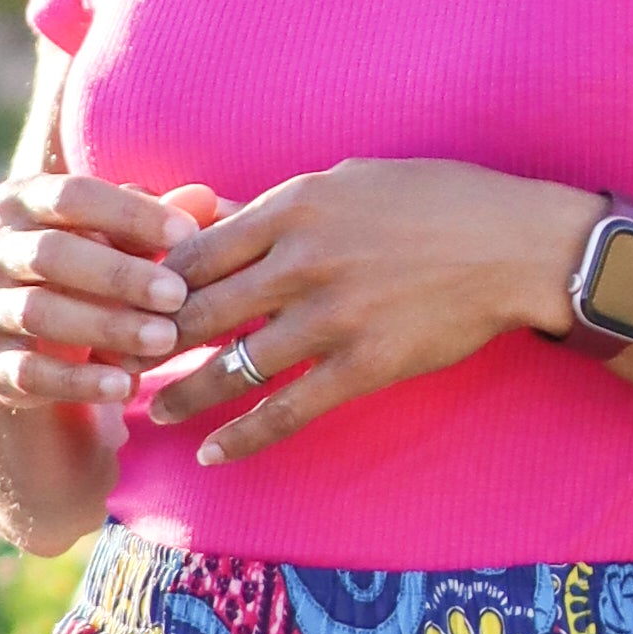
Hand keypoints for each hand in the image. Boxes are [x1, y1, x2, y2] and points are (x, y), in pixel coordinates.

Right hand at [0, 168, 209, 427]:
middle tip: (177, 294)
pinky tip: (125, 386)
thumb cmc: (95, 274)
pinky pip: (27, 372)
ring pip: (38, 312)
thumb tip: (206, 199)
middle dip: (118, 275)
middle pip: (50, 253)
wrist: (38, 347)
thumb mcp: (125, 244)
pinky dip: (78, 382)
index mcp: (22, 202)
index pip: (70, 195)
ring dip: (106, 326)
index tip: (187, 232)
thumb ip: (157, 223)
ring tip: (163, 340)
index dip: (129, 213)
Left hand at [145, 159, 586, 465]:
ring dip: (184, 393)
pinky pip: (288, 410)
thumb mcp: (351, 180)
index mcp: (294, 206)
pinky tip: (212, 453)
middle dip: (150, 340)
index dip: (152, 282)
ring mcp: (331, 316)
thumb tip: (217, 219)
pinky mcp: (364, 365)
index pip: (194, 250)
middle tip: (117, 362)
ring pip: (232, 365)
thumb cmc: (438, 201)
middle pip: (199, 309)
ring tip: (154, 410)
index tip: (129, 304)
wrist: (515, 245)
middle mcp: (301, 260)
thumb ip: (281, 207)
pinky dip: (243, 436)